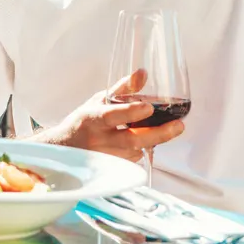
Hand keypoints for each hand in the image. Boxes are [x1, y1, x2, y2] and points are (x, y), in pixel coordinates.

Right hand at [43, 70, 184, 161]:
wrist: (64, 149)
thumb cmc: (83, 121)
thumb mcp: (99, 101)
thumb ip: (123, 88)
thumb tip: (143, 73)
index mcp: (92, 118)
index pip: (112, 116)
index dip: (130, 112)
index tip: (148, 107)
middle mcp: (97, 140)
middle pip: (132, 140)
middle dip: (158, 134)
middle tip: (179, 126)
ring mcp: (104, 158)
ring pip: (136, 151)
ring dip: (151, 141)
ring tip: (162, 129)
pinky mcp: (110, 170)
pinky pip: (133, 160)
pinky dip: (142, 149)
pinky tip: (141, 141)